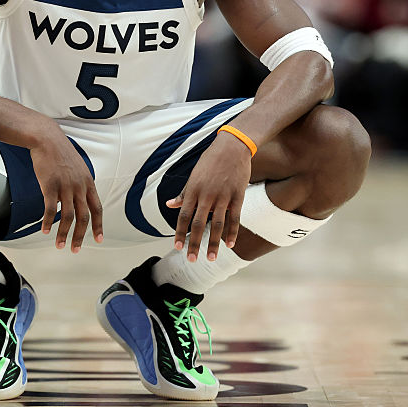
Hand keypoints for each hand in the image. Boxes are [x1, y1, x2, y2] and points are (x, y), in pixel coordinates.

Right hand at [29, 122, 102, 252]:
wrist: (47, 138)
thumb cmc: (60, 152)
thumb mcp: (78, 168)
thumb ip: (80, 184)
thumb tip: (78, 199)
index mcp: (88, 182)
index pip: (97, 208)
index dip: (99, 225)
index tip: (99, 239)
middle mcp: (79, 186)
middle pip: (84, 217)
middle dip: (80, 236)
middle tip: (75, 249)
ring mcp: (65, 186)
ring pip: (68, 216)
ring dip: (64, 234)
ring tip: (60, 245)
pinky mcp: (50, 185)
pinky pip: (50, 209)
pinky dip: (47, 222)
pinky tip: (44, 229)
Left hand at [166, 131, 251, 261]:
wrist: (232, 146)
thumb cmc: (210, 160)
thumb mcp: (193, 175)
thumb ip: (183, 193)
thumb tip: (170, 205)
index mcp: (193, 190)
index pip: (184, 215)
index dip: (179, 232)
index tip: (177, 247)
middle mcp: (206, 195)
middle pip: (199, 223)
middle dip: (194, 243)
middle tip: (191, 260)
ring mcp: (223, 196)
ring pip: (217, 224)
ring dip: (213, 243)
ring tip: (210, 258)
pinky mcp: (237, 196)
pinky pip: (235, 218)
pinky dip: (232, 232)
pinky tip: (230, 244)